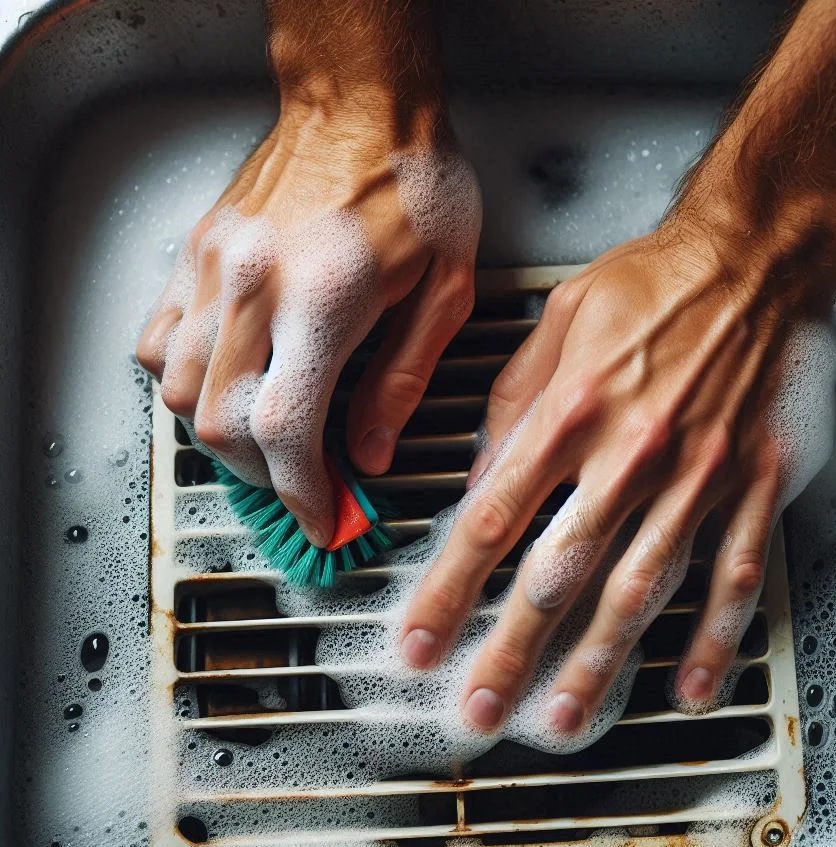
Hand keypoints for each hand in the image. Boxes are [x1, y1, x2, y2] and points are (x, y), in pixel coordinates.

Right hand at [137, 79, 479, 546]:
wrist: (362, 106)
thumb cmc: (413, 182)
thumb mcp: (443, 291)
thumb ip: (401, 381)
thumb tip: (369, 450)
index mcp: (323, 298)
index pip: (285, 428)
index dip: (302, 493)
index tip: (323, 518)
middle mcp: (255, 284)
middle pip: (224, 423)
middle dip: (266, 476)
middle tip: (305, 485)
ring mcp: (214, 269)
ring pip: (182, 392)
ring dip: (224, 438)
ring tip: (269, 444)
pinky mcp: (195, 255)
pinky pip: (159, 343)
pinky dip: (185, 385)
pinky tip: (226, 389)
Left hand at [400, 224, 835, 732]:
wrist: (751, 260)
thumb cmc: (653, 285)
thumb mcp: (557, 323)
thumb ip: (513, 407)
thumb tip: (483, 479)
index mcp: (571, 413)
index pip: (490, 523)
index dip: (447, 592)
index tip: (420, 641)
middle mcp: (630, 455)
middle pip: (557, 574)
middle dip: (510, 650)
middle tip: (480, 708)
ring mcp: (697, 477)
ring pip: (639, 590)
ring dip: (597, 663)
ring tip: (562, 717)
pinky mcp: (750, 485)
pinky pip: (732, 573)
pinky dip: (713, 638)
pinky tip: (690, 686)